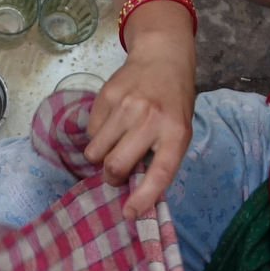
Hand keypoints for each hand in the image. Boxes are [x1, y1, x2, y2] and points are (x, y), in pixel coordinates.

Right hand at [84, 4, 195, 217]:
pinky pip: (90, 131)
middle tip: (117, 173)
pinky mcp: (106, 96)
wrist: (162, 57)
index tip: (129, 213)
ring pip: (96, 152)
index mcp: (176, 133)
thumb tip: (134, 193)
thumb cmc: (173, 102)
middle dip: (112, 177)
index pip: (160, 173)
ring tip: (115, 144)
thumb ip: (160, 157)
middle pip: (115, 165)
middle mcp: (151, 119)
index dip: (143, 197)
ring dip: (101, 157)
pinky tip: (113, 123)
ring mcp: (126, 106)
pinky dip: (98, 135)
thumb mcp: (179, 130)